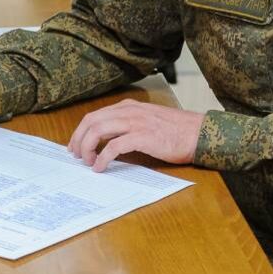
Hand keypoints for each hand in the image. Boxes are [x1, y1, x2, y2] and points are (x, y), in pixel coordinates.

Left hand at [67, 99, 204, 171]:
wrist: (197, 133)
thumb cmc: (176, 131)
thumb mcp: (147, 121)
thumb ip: (129, 125)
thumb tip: (108, 141)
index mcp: (129, 107)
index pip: (95, 115)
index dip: (80, 131)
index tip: (75, 145)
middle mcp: (129, 111)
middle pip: (91, 121)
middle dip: (78, 139)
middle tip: (75, 155)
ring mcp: (135, 123)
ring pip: (98, 131)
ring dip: (87, 148)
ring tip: (87, 162)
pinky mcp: (142, 137)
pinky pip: (113, 146)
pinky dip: (103, 158)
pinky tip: (101, 167)